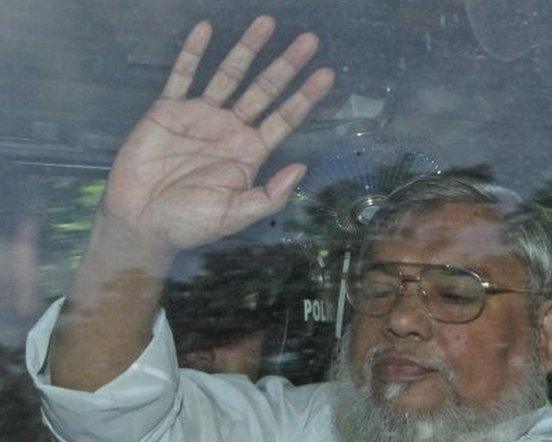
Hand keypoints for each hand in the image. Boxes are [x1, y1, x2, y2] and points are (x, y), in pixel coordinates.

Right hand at [99, 16, 333, 253]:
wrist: (140, 223)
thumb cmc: (189, 224)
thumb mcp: (234, 215)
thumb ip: (269, 196)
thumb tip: (302, 169)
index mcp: (250, 152)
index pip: (284, 118)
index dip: (305, 96)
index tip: (326, 74)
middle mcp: (230, 129)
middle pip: (264, 90)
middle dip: (286, 65)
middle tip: (309, 40)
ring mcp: (200, 116)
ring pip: (229, 75)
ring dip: (247, 49)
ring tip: (267, 23)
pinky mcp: (167, 110)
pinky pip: (182, 75)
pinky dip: (193, 52)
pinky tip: (207, 29)